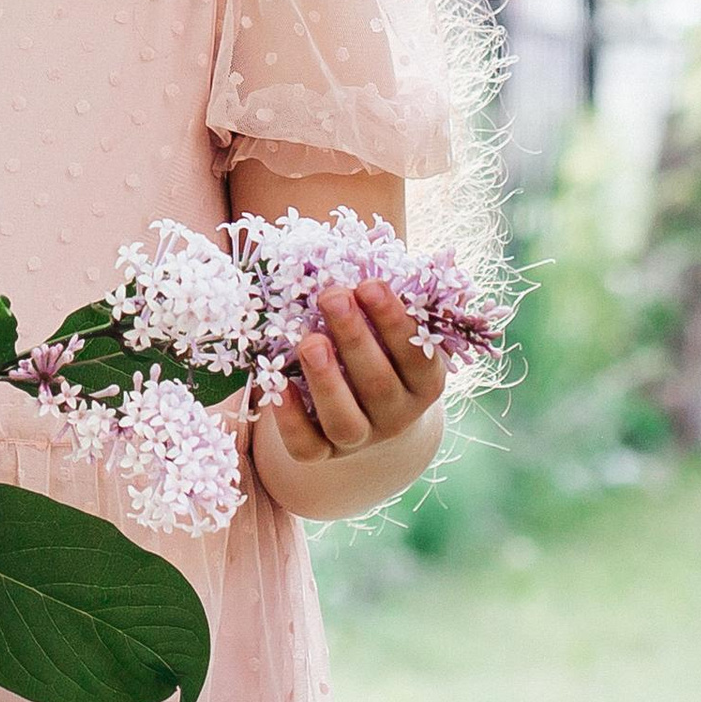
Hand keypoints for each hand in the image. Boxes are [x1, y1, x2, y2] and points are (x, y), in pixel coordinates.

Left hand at [262, 279, 448, 466]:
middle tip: (332, 295)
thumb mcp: (388, 326)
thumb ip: (379, 299)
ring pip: (346, 421)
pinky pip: (308, 446)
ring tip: (308, 340)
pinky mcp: (323, 454)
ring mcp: (360, 441)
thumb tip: (355, 247)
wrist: (369, 415)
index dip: (395, 323)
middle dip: (355, 338)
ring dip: (327, 380)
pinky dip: (291, 419)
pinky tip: (277, 385)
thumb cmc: (377, 349)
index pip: (417, 357)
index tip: (370, 283)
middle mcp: (396, 417)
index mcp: (423, 382)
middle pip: (379, 385)